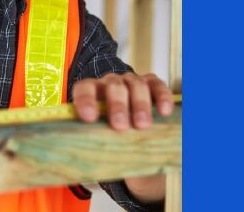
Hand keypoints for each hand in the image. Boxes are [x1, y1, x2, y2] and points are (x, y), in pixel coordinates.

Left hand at [71, 72, 174, 203]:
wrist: (132, 131)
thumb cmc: (110, 134)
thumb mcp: (100, 137)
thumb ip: (92, 141)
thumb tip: (80, 161)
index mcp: (91, 92)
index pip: (84, 88)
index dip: (85, 100)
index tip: (89, 118)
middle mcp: (111, 82)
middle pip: (113, 85)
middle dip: (117, 105)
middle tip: (120, 126)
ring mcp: (132, 81)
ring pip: (136, 84)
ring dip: (139, 104)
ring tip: (142, 125)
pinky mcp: (153, 84)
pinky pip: (157, 85)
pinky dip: (161, 97)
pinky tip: (163, 111)